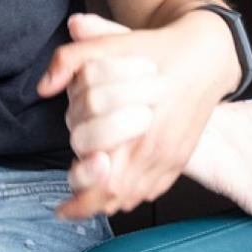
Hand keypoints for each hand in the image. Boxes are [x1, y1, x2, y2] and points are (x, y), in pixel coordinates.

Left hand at [37, 10, 237, 219]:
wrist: (207, 55)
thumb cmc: (159, 49)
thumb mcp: (111, 43)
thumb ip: (71, 60)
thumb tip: (44, 87)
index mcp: (141, 123)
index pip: (105, 176)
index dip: (80, 191)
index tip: (61, 208)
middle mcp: (158, 147)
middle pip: (116, 192)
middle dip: (89, 196)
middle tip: (70, 203)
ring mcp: (172, 155)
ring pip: (134, 196)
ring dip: (107, 203)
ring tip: (85, 206)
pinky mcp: (180, 157)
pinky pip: (153, 189)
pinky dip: (130, 196)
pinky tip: (114, 193)